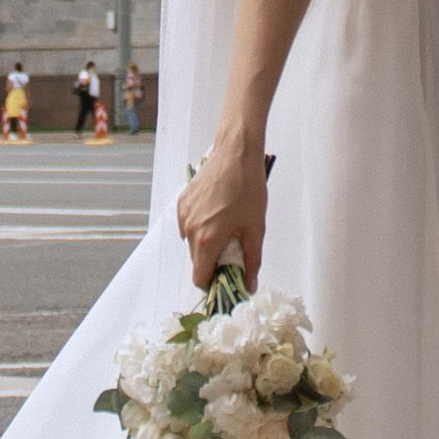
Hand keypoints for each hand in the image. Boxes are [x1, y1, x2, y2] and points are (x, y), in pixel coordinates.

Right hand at [179, 138, 267, 287]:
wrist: (236, 154)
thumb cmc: (247, 188)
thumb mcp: (255, 228)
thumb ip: (252, 261)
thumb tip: (249, 284)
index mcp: (206, 240)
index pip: (199, 278)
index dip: (213, 283)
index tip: (227, 278)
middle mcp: (189, 229)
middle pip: (197, 260)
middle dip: (213, 261)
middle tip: (234, 249)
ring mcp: (184, 214)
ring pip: (192, 242)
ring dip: (207, 242)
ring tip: (228, 227)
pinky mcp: (183, 202)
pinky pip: (189, 224)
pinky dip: (201, 226)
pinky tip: (218, 213)